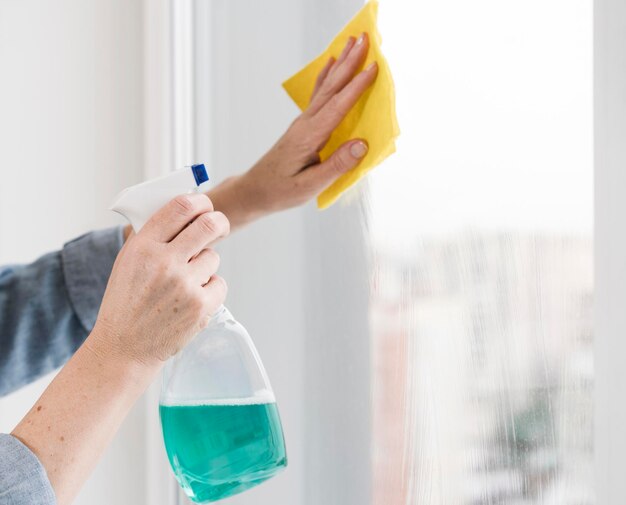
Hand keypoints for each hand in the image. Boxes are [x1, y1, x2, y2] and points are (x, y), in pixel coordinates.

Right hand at [95, 193, 228, 364]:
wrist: (124, 348)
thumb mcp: (128, 263)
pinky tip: (191, 299)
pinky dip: (210, 289)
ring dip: (205, 266)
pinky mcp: (201, 306)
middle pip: (209, 225)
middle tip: (218, 226)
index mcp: (143, 247)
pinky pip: (219, 283)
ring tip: (184, 283)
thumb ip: (153, 238)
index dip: (200, 201)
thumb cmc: (126, 304)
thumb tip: (185, 214)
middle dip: (219, 222)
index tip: (204, 205)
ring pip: (213, 257)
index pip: (180, 207)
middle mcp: (164, 262)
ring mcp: (184, 284)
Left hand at [209, 33, 377, 227]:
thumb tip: (362, 144)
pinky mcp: (303, 126)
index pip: (337, 107)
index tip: (373, 67)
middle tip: (365, 39)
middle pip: (331, 88)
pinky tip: (331, 64)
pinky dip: (327, 77)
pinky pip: (319, 95)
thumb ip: (337, 166)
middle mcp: (306, 124)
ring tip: (352, 43)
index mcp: (309, 137)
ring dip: (341, 64)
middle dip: (349, 63)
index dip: (356, 87)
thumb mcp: (310, 186)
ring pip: (326, 88)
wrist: (255, 190)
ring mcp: (303, 122)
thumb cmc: (281, 191)